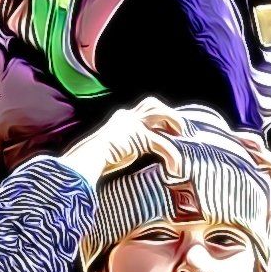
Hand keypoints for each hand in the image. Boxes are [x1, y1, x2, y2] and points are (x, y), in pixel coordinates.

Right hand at [60, 97, 187, 187]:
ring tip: (183, 137)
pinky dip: (171, 155)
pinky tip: (175, 167)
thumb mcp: (114, 149)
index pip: (144, 109)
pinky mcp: (139, 136)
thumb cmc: (95, 160)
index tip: (170, 128)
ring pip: (161, 114)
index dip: (160, 115)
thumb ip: (126, 147)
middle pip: (153, 104)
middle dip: (169, 113)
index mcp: (121, 119)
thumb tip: (133, 157)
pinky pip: (162, 144)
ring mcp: (133, 124)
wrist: (87, 161)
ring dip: (175, 123)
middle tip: (181, 129)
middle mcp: (127, 116)